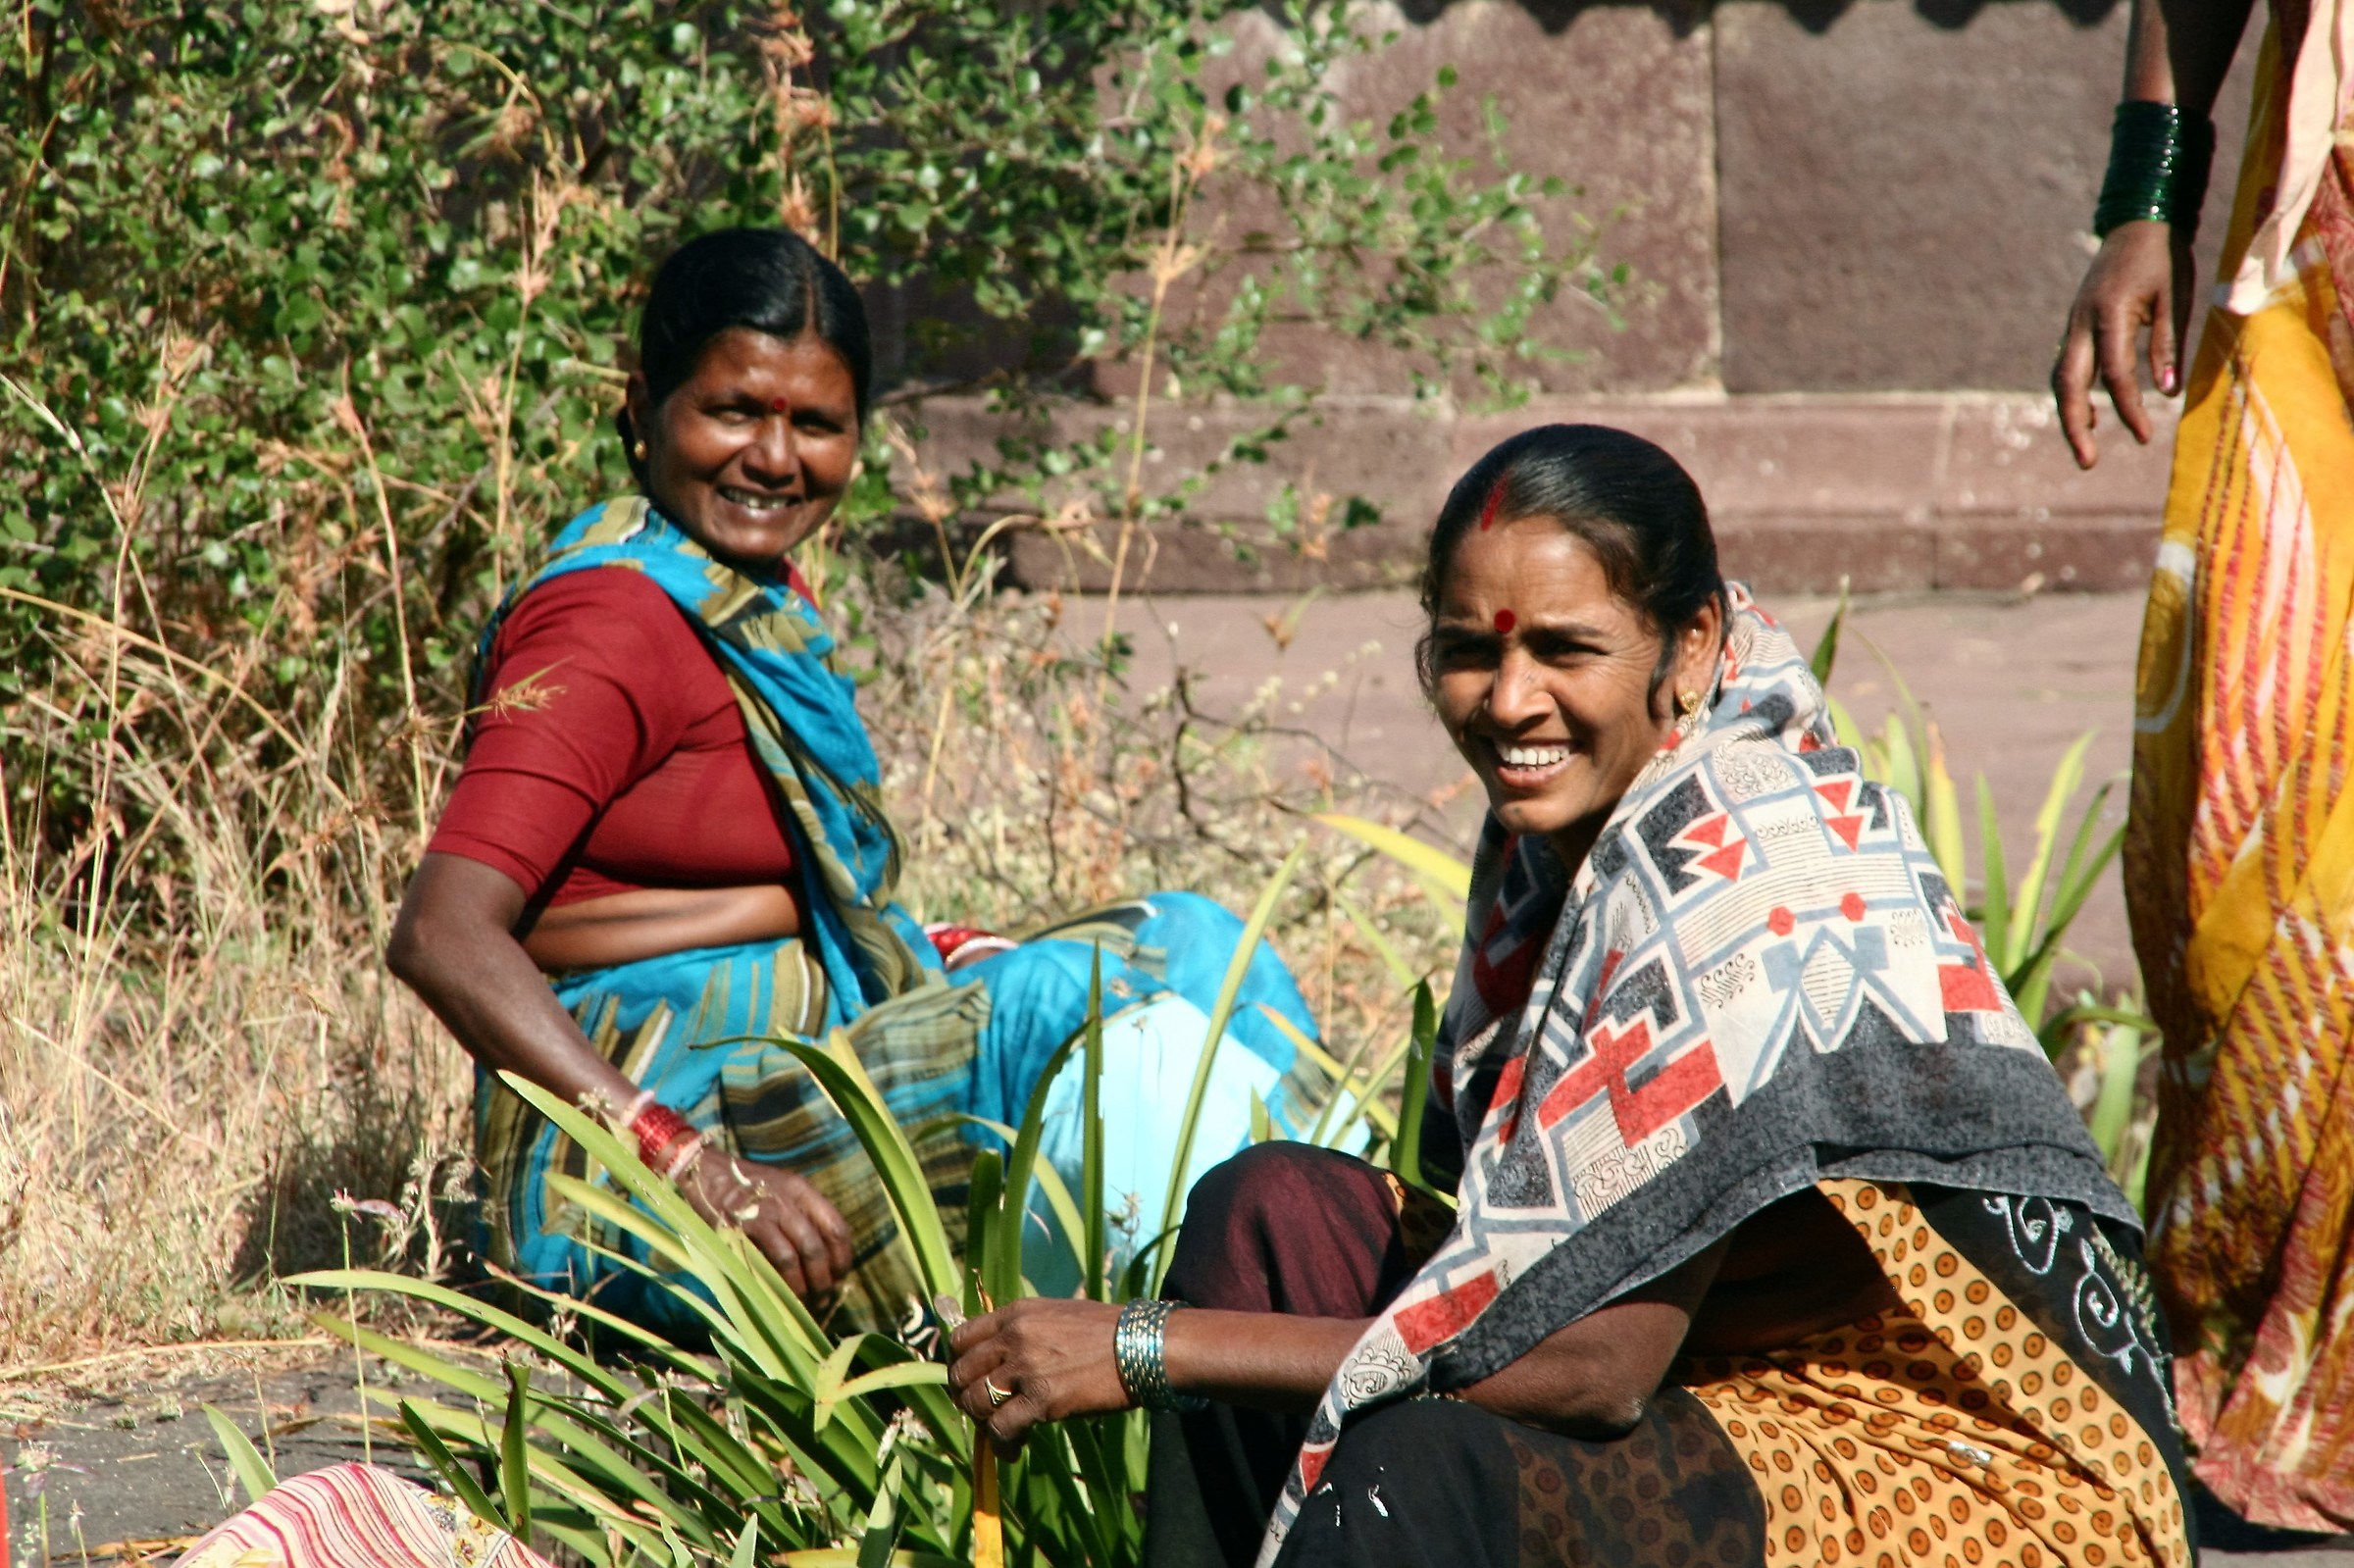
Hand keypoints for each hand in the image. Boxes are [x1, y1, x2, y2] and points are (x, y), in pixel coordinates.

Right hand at [675, 1145, 854, 1302]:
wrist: (706, 1171)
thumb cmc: (748, 1186)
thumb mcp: (783, 1189)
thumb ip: (803, 1214)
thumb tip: (825, 1255)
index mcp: (802, 1191)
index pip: (836, 1228)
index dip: (843, 1257)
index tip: (841, 1276)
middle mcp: (787, 1202)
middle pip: (816, 1247)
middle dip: (824, 1279)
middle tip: (824, 1298)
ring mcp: (763, 1215)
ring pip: (793, 1258)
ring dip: (801, 1286)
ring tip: (803, 1302)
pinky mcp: (740, 1230)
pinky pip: (764, 1262)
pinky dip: (775, 1282)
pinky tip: (779, 1294)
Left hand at [946, 1299, 1129, 1454]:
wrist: (1141, 1347)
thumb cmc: (1107, 1332)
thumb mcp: (1058, 1315)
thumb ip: (1025, 1330)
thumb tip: (1002, 1357)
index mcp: (1017, 1313)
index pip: (962, 1339)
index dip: (959, 1364)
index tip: (969, 1380)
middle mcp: (1014, 1337)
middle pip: (961, 1373)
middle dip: (965, 1397)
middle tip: (981, 1412)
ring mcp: (1026, 1368)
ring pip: (975, 1402)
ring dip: (983, 1422)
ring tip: (1000, 1433)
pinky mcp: (1042, 1399)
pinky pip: (1002, 1428)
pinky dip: (1003, 1444)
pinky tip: (1014, 1450)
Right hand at [2052, 219, 2195, 468]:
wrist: (2139, 221)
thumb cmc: (2164, 257)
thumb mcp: (2174, 298)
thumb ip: (2167, 345)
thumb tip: (2166, 393)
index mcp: (2109, 314)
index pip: (2116, 374)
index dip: (2130, 409)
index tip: (2145, 437)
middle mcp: (2082, 323)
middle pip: (2069, 385)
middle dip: (2076, 427)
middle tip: (2089, 463)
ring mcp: (2073, 325)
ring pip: (2061, 380)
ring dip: (2071, 416)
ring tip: (2087, 448)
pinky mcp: (2076, 326)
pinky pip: (2067, 368)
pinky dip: (2075, 396)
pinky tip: (2092, 416)